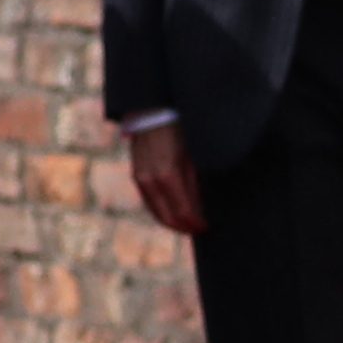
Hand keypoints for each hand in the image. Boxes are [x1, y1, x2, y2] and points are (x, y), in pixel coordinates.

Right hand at [124, 120, 197, 236]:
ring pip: (156, 211)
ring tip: (186, 225)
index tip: (205, 227)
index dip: (195, 223)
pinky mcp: (136, 175)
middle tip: (197, 230)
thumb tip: (200, 208)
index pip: (183, 211)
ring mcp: (141, 178)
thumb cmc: (180, 131)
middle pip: (167, 217)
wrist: (153, 112)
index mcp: (168, 175)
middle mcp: (151, 180)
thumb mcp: (193, 157)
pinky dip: (161, 211)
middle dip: (183, 226)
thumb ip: (194, 184)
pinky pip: (149, 201)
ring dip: (171, 221)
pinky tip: (172, 213)